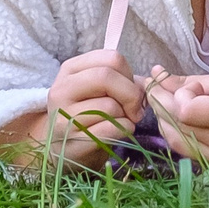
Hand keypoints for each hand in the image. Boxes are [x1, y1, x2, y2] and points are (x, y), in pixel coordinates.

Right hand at [44, 47, 144, 164]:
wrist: (64, 149)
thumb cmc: (87, 115)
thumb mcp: (98, 90)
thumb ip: (121, 80)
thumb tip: (145, 83)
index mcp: (71, 69)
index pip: (111, 58)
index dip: (129, 74)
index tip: (132, 88)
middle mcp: (62, 89)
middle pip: (107, 77)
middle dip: (131, 94)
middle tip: (136, 109)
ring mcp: (64, 116)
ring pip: (110, 106)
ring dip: (126, 116)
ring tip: (122, 121)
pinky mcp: (73, 140)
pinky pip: (110, 129)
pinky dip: (124, 130)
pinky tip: (118, 132)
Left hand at [146, 69, 208, 166]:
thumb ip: (193, 82)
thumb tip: (157, 76)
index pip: (186, 111)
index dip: (181, 95)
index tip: (194, 85)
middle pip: (177, 125)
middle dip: (160, 102)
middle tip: (154, 83)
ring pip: (175, 141)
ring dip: (162, 118)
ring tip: (162, 98)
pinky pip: (184, 151)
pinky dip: (174, 132)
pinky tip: (174, 117)